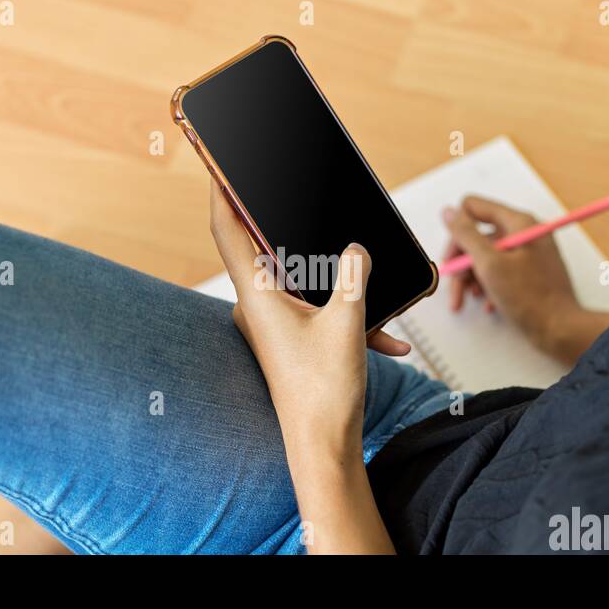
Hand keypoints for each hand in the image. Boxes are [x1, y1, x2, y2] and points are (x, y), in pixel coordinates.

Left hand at [208, 182, 406, 459]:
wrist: (322, 447)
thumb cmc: (323, 393)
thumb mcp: (346, 325)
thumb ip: (353, 277)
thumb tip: (357, 248)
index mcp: (257, 295)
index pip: (229, 229)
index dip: (222, 190)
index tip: (220, 160)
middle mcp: (259, 306)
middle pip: (264, 246)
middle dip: (286, 220)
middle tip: (295, 189)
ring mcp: (276, 323)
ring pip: (301, 280)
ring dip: (333, 275)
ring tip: (360, 262)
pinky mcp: (295, 339)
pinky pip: (321, 310)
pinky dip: (351, 314)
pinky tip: (389, 336)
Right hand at [442, 196, 608, 362]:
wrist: (560, 330)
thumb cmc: (532, 299)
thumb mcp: (490, 264)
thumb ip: (466, 235)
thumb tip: (448, 212)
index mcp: (518, 223)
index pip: (473, 207)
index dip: (458, 232)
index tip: (452, 257)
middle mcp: (523, 233)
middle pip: (477, 236)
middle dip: (461, 262)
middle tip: (454, 284)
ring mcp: (527, 253)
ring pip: (485, 256)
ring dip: (471, 278)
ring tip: (468, 299)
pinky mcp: (528, 272)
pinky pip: (499, 271)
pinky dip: (488, 286)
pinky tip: (489, 304)